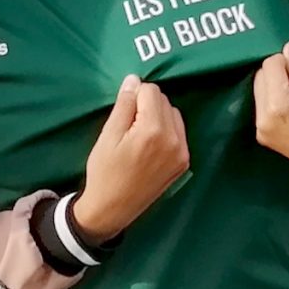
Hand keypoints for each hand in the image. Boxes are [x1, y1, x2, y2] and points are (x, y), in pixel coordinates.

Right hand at [75, 74, 190, 244]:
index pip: (151, 91)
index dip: (134, 96)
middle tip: (128, 126)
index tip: (123, 114)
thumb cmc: (104, 172)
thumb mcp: (108, 135)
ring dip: (158, 116)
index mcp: (153, 131)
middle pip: (164, 101)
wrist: (112, 209)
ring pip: (173, 114)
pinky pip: (178, 132)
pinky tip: (150, 146)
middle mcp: (174, 140)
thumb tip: (134, 80)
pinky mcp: (184, 162)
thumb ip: (124, 105)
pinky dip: (166, 131)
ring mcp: (182, 152)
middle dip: (146, 106)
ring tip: (139, 136)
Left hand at [252, 42, 288, 178]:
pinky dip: (272, 97)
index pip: (270, 66)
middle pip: (260, 76)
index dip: (285, 61)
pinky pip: (261, 104)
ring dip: (274, 84)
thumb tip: (287, 48)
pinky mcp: (261, 134)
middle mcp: (263, 118)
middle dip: (277, 72)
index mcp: (279, 107)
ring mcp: (260, 128)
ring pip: (258, 88)